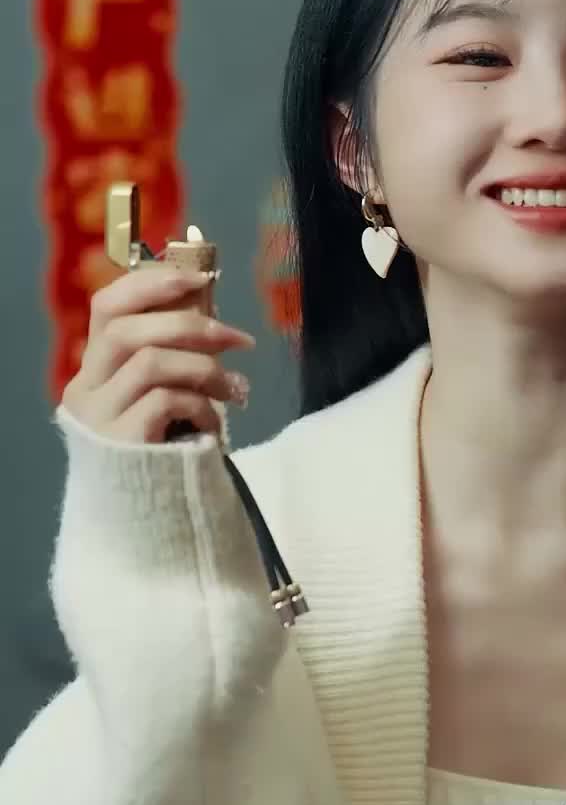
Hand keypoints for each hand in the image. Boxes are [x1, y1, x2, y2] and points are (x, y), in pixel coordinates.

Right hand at [62, 266, 255, 443]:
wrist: (154, 525)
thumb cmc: (166, 456)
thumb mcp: (162, 399)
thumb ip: (171, 360)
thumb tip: (208, 308)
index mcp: (94, 371)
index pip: (108, 306)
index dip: (153, 283)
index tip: (201, 279)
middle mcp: (87, 391)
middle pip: (129, 330)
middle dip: (192, 324)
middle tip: (239, 340)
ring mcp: (100, 418)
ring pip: (150, 360)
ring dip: (205, 368)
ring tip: (235, 391)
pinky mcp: (122, 443)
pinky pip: (167, 401)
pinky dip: (201, 406)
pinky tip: (216, 428)